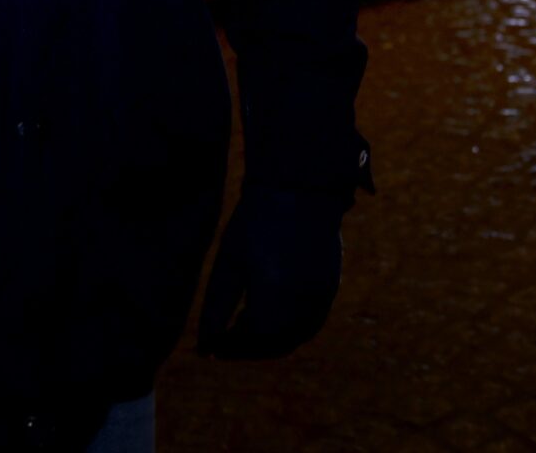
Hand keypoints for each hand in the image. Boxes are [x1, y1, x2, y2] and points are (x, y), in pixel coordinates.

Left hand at [197, 190, 343, 359]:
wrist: (300, 188)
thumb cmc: (257, 221)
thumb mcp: (229, 261)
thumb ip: (215, 307)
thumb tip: (204, 346)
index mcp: (274, 292)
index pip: (250, 339)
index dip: (229, 347)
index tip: (211, 346)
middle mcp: (303, 300)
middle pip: (274, 344)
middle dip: (248, 348)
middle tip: (225, 340)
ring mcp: (322, 296)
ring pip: (294, 338)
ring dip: (270, 341)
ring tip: (245, 324)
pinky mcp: (330, 288)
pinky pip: (310, 323)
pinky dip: (290, 329)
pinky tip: (270, 314)